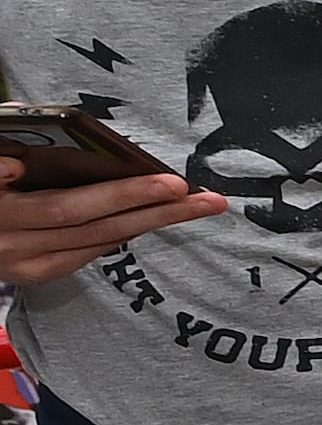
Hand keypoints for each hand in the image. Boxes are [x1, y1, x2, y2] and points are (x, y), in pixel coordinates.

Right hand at [0, 164, 230, 288]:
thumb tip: (16, 151)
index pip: (67, 206)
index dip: (119, 194)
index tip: (167, 183)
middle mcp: (9, 241)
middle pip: (93, 225)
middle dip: (152, 207)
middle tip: (200, 194)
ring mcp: (21, 263)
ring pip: (98, 240)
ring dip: (152, 222)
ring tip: (199, 205)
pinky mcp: (32, 274)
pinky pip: (87, 252)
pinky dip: (123, 231)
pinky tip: (157, 215)